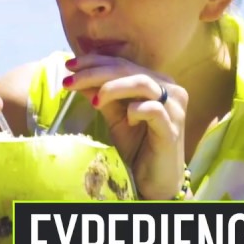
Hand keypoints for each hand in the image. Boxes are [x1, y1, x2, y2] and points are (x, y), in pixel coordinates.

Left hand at [62, 54, 186, 200]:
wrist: (154, 181)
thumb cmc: (137, 146)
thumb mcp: (115, 116)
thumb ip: (101, 96)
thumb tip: (75, 77)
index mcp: (156, 82)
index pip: (122, 64)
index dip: (94, 62)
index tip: (69, 66)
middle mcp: (170, 90)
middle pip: (128, 70)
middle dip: (95, 73)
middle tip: (69, 81)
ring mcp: (174, 108)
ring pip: (142, 83)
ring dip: (112, 88)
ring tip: (94, 102)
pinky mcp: (173, 129)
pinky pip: (153, 109)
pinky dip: (136, 110)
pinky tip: (128, 120)